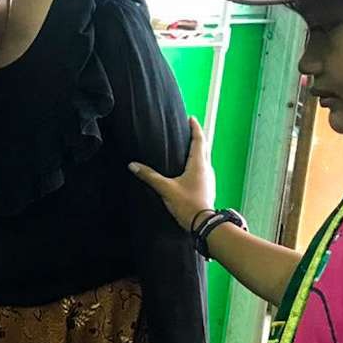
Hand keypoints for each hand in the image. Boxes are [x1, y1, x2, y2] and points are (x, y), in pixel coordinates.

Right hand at [129, 116, 216, 232]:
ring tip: (187, 148)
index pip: (199, 140)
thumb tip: (133, 165)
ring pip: (204, 159)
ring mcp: (209, 179)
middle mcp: (206, 168)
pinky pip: (203, 170)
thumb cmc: (187, 204)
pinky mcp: (207, 188)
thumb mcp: (166, 189)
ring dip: (197, 151)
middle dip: (196, 138)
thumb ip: (149, 176)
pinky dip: (197, 164)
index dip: (195, 128)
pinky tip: (189, 170)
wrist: (204, 224)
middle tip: (188, 130)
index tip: (191, 118)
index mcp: (198, 164)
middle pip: (203, 148)